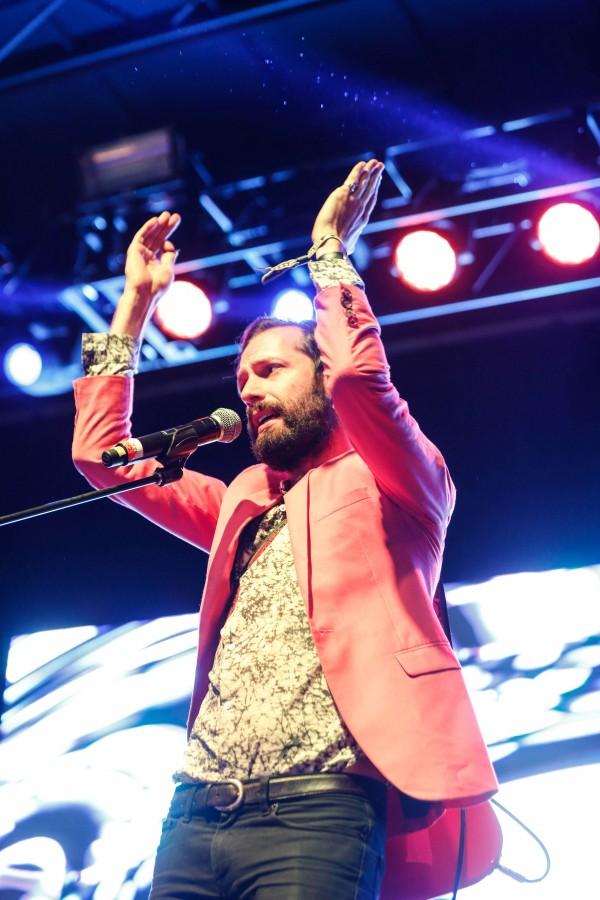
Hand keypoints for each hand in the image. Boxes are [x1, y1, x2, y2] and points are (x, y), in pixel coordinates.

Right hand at [111, 211, 180, 337]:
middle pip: (158, 238)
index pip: (163, 245)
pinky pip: (141, 236)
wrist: (145, 293)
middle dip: (166, 227)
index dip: (170, 235)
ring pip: (150, 235)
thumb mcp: (168, 269)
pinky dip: (147, 228)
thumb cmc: (157, 286)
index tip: (177, 229)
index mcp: (155, 263)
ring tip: (168, 215)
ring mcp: (140, 253)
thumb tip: (172, 247)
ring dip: (158, 225)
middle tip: (175, 216)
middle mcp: (147, 257)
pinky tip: (156, 220)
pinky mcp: (134, 251)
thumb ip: (169, 257)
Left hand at [311, 159, 383, 254]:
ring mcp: (353, 200)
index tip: (377, 182)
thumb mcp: (348, 246)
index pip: (371, 201)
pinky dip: (358, 171)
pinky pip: (353, 179)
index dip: (375, 190)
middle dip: (376, 176)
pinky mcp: (343, 195)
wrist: (331, 244)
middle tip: (380, 167)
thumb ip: (351, 243)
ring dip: (370, 170)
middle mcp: (361, 208)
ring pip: (364, 181)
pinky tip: (362, 164)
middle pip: (371, 188)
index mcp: (362, 219)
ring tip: (375, 162)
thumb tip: (351, 249)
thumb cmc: (337, 249)